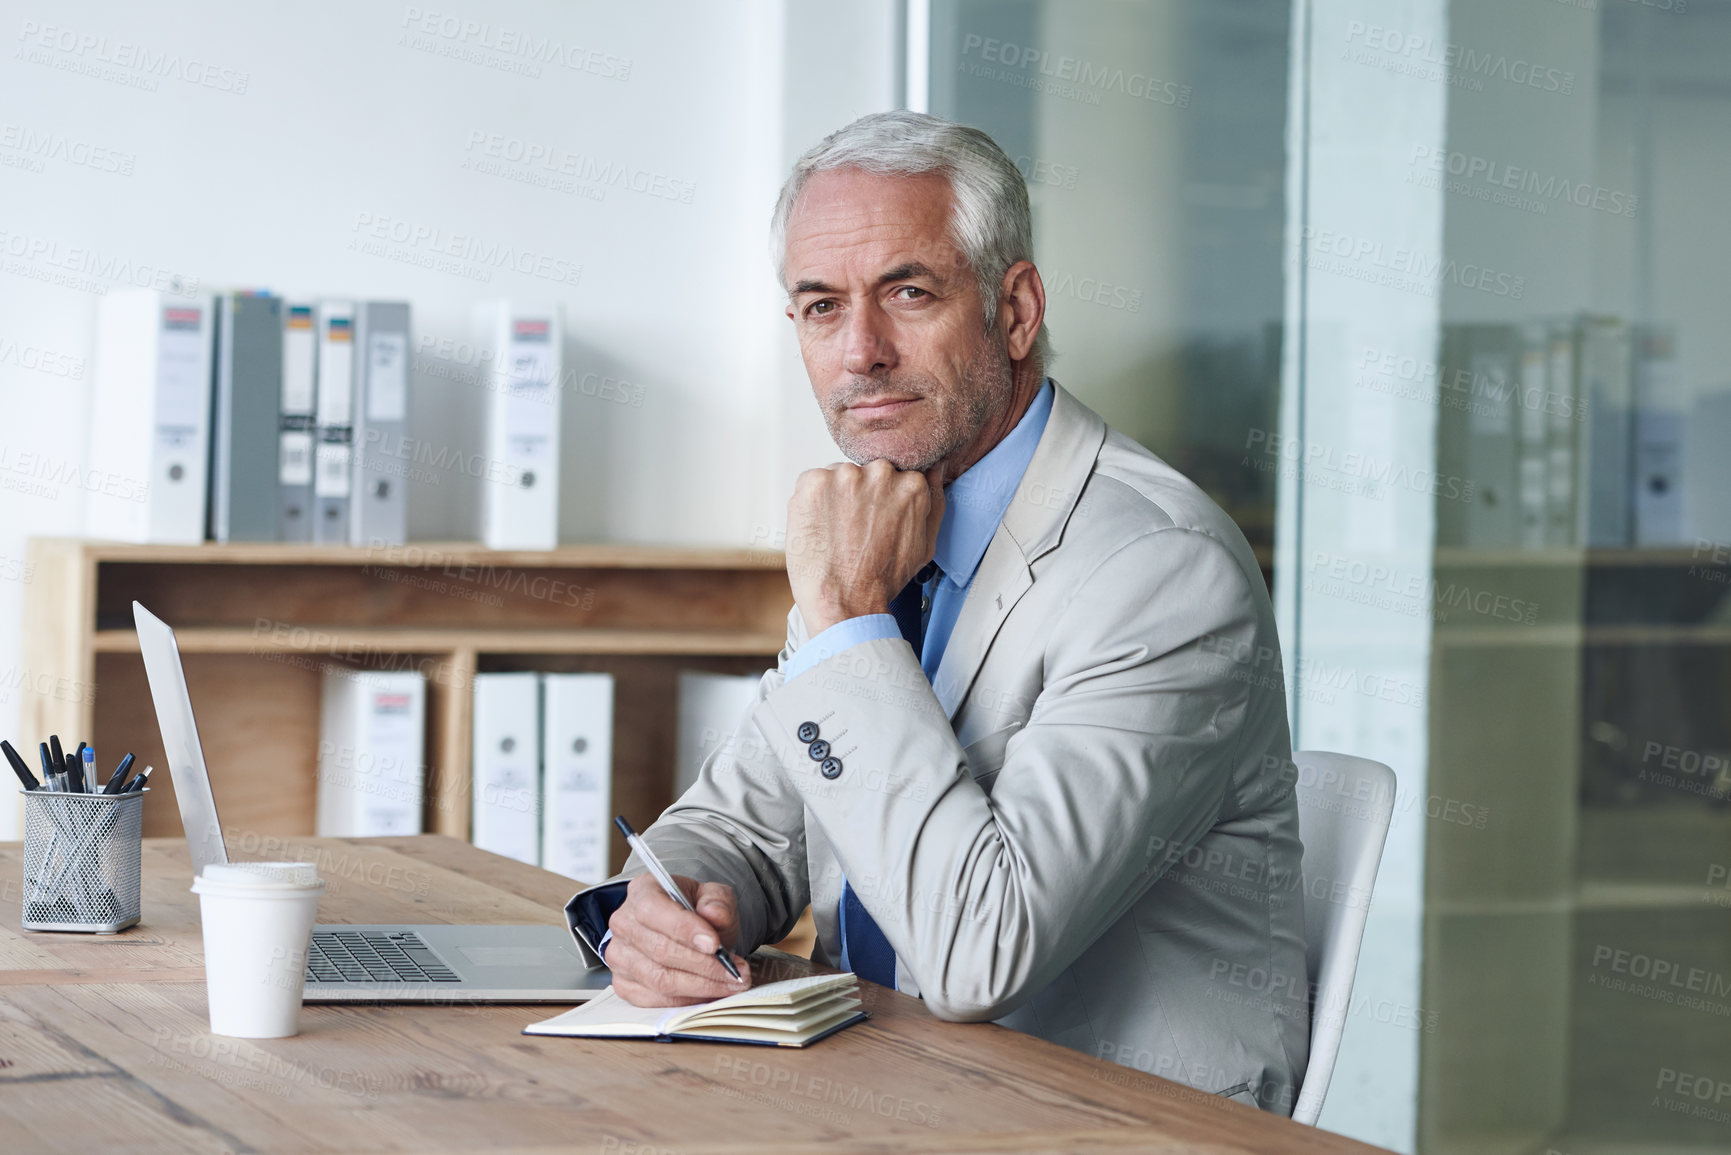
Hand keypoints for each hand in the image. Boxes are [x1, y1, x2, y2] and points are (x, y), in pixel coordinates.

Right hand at [606, 872, 750, 1006]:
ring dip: (700, 986)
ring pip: (659, 980)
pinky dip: (687, 1000)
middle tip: (735, 971)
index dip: (684, 929)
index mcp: (642, 892)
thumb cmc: (694, 910)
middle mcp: (624, 924)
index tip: (714, 944)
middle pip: (660, 951)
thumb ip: (718, 901)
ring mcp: (619, 956)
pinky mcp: (623, 984)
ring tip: (730, 983)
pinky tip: (710, 992)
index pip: (653, 910)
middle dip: (704, 965)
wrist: (684, 928)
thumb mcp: (713, 895)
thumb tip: (714, 914)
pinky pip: (655, 1000)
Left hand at [785, 460, 944, 634]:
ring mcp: (845, 475)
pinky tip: (820, 528)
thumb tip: (933, 470)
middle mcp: (880, 472)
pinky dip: (811, 503)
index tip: (872, 519)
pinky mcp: (814, 482)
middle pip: (865, 473)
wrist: (846, 601)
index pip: (893, 476)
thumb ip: (933, 502)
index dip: (879, 500)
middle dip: (858, 496)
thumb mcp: (924, 544)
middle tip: (853, 530)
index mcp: (911, 483)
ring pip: (838, 477)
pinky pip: (811, 483)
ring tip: (835, 533)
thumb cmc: (882, 579)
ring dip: (834, 498)